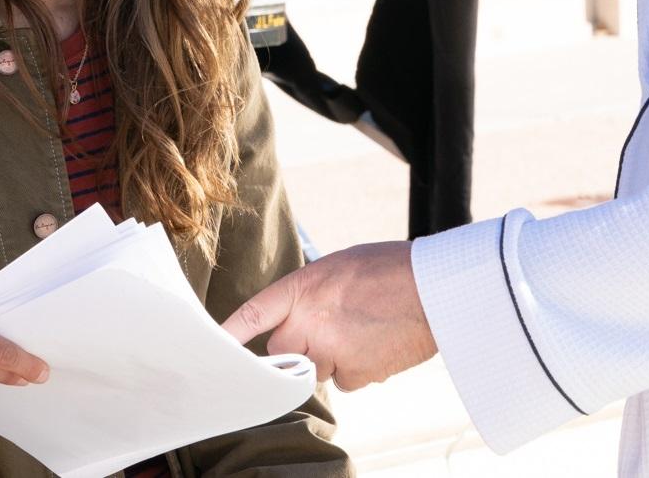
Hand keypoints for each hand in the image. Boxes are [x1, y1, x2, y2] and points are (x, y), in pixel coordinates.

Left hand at [226, 241, 437, 390]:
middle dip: (297, 345)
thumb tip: (299, 317)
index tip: (215, 346)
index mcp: (302, 288)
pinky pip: (343, 380)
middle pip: (281, 350)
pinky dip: (356, 369)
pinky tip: (376, 344)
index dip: (231, 333)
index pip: (254, 314)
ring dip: (329, 358)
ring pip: (313, 368)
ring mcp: (329, 351)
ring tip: (361, 330)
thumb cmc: (390, 270)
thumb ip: (311, 294)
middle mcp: (308, 322)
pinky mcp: (353, 374)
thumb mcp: (339, 268)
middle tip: (328, 327)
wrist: (433, 289)